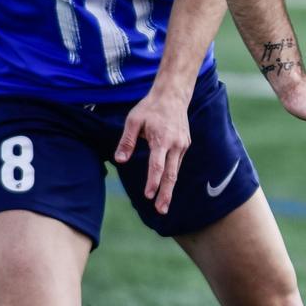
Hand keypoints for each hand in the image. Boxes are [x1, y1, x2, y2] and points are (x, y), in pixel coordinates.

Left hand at [114, 86, 192, 214]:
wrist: (173, 95)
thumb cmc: (150, 108)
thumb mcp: (133, 120)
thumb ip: (127, 141)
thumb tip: (120, 160)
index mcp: (161, 139)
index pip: (157, 165)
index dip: (152, 182)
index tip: (148, 196)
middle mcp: (175, 144)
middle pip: (171, 174)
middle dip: (166, 194)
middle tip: (161, 210)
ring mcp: (183, 145)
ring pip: (175, 171)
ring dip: (169, 189)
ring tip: (163, 205)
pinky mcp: (185, 144)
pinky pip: (177, 163)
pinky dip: (172, 176)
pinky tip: (166, 187)